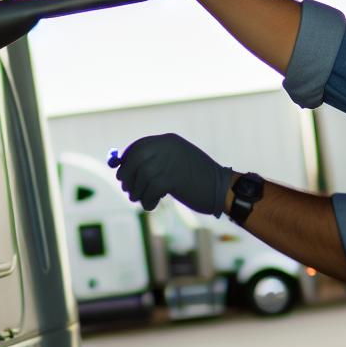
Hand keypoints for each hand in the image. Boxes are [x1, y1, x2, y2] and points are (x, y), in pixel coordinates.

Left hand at [111, 133, 232, 215]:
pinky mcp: (172, 179)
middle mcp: (167, 147)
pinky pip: (149, 191)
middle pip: (134, 160)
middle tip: (129, 191)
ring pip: (141, 178)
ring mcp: (169, 162)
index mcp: (168, 141)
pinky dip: (147, 201)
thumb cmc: (197, 179)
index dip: (126, 162)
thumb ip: (154, 163)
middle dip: (127, 177)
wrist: (223, 188)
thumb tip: (123, 169)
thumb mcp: (176, 163)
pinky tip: (153, 205)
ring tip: (143, 200)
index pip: (137, 147)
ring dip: (137, 192)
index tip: (123, 175)